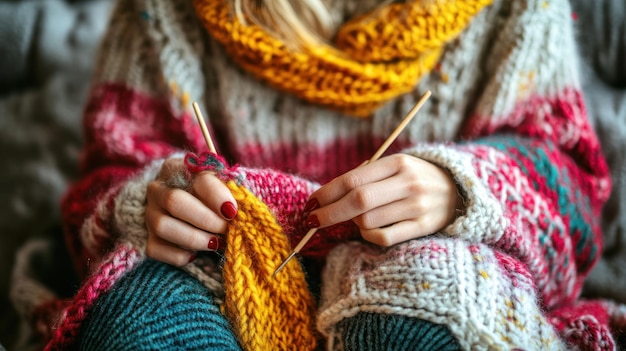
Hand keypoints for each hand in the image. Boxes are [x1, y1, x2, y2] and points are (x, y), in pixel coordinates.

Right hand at [145, 157, 237, 265]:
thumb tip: (240, 208)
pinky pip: (157, 249)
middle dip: (206, 220)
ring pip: (163, 226)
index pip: (197, 178)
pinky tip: (196, 254)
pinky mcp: (147, 238)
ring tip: (216, 244)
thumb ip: (232, 190)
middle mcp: (158, 188)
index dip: (217, 196)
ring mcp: (150, 214)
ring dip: (195, 238)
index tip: (233, 212)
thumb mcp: (223, 185)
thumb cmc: (213, 195)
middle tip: (226, 229)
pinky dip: (180, 255)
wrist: (192, 208)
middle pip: (175, 201)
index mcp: (179, 168)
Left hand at [305, 154, 462, 246]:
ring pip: (368, 220)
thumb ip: (366, 177)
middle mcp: (409, 183)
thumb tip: (327, 196)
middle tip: (313, 219)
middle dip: (330, 212)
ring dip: (353, 222)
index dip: (327, 192)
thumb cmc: (415, 178)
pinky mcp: (423, 227)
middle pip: (358, 201)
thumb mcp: (396, 167)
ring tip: (356, 218)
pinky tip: (369, 228)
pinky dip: (369, 235)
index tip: (311, 202)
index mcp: (398, 163)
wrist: (458, 191)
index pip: (354, 179)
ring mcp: (417, 206)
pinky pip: (384, 237)